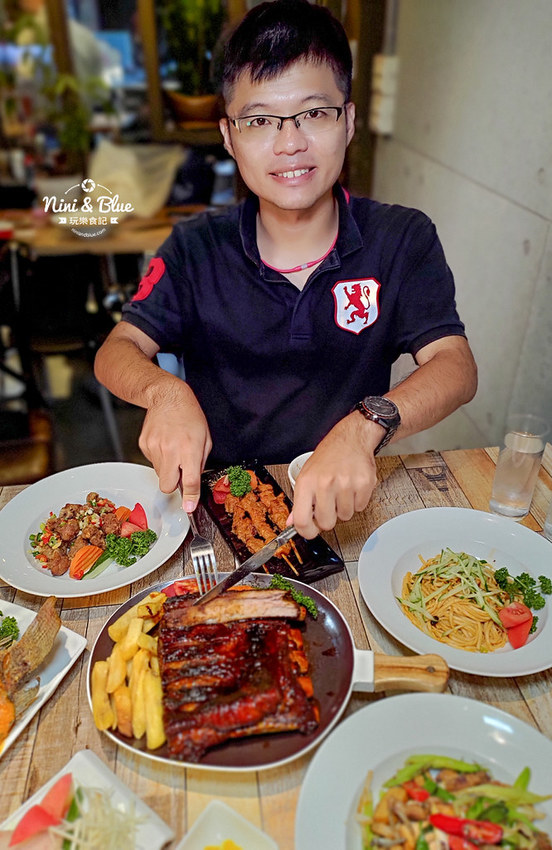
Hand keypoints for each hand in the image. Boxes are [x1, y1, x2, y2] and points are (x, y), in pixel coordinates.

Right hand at [138, 384, 211, 510]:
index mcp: (189, 449)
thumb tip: (193, 483)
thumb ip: (199, 463)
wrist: (167, 397)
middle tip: (179, 472)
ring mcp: (154, 447)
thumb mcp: (205, 439)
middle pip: (167, 485)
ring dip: (167, 468)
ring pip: (159, 474)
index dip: (190, 497)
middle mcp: (171, 450)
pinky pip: (152, 461)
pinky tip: (164, 443)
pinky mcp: (144, 444)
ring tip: (173, 449)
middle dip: (173, 485)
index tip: (189, 507)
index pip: (190, 480)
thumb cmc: (190, 416)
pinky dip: (159, 457)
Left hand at [288, 413, 381, 538]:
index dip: (306, 532)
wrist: (350, 439)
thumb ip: (300, 501)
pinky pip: (360, 507)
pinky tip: (352, 487)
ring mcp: (345, 484)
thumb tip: (292, 522)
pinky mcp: (364, 484)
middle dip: (328, 518)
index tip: (310, 532)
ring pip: (345, 516)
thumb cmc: (328, 457)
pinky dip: (357, 501)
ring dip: (344, 508)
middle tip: (329, 504)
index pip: (302, 521)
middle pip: (326, 523)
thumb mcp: (307, 475)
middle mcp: (325, 483)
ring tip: (342, 490)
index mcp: (307, 482)